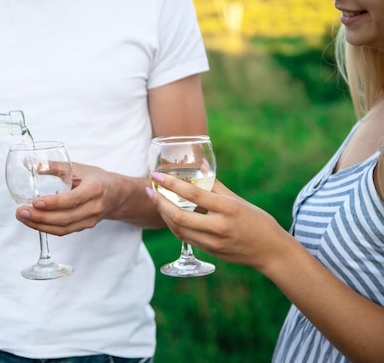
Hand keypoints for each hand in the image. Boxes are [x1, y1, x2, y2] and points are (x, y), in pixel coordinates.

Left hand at [15, 162, 115, 235]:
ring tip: (22, 217)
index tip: (35, 201)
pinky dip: (46, 229)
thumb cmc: (95, 178)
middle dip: (40, 217)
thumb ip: (54, 166)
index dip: (54, 203)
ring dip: (40, 225)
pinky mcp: (84, 227)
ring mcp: (90, 220)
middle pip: (65, 218)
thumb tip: (29, 163)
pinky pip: (64, 231)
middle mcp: (94, 207)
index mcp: (94, 188)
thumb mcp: (78, 167)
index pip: (73, 199)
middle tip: (21, 211)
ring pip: (63, 228)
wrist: (116, 194)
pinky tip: (33, 222)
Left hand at [146, 173, 288, 271]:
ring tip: (157, 200)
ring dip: (164, 214)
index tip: (156, 175)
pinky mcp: (210, 251)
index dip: (171, 184)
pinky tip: (169, 215)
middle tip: (150, 190)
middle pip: (179, 216)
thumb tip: (198, 168)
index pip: (193, 194)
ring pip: (178, 229)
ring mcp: (213, 242)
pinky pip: (185, 238)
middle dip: (160, 202)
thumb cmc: (257, 221)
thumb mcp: (238, 200)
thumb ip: (215, 186)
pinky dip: (173, 225)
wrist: (271, 252)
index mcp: (228, 209)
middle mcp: (219, 226)